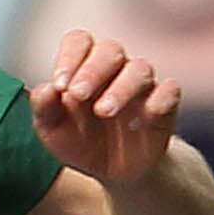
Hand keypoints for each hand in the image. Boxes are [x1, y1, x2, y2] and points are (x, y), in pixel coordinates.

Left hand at [29, 28, 181, 182]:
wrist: (112, 172)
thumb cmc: (79, 142)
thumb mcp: (53, 131)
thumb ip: (44, 109)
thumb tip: (45, 89)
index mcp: (84, 67)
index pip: (80, 42)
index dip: (70, 57)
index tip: (60, 85)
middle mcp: (115, 69)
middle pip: (110, 50)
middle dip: (92, 70)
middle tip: (78, 94)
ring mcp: (141, 86)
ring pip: (140, 69)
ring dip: (121, 88)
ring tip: (103, 111)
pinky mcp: (164, 105)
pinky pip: (169, 91)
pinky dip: (160, 98)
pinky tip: (145, 116)